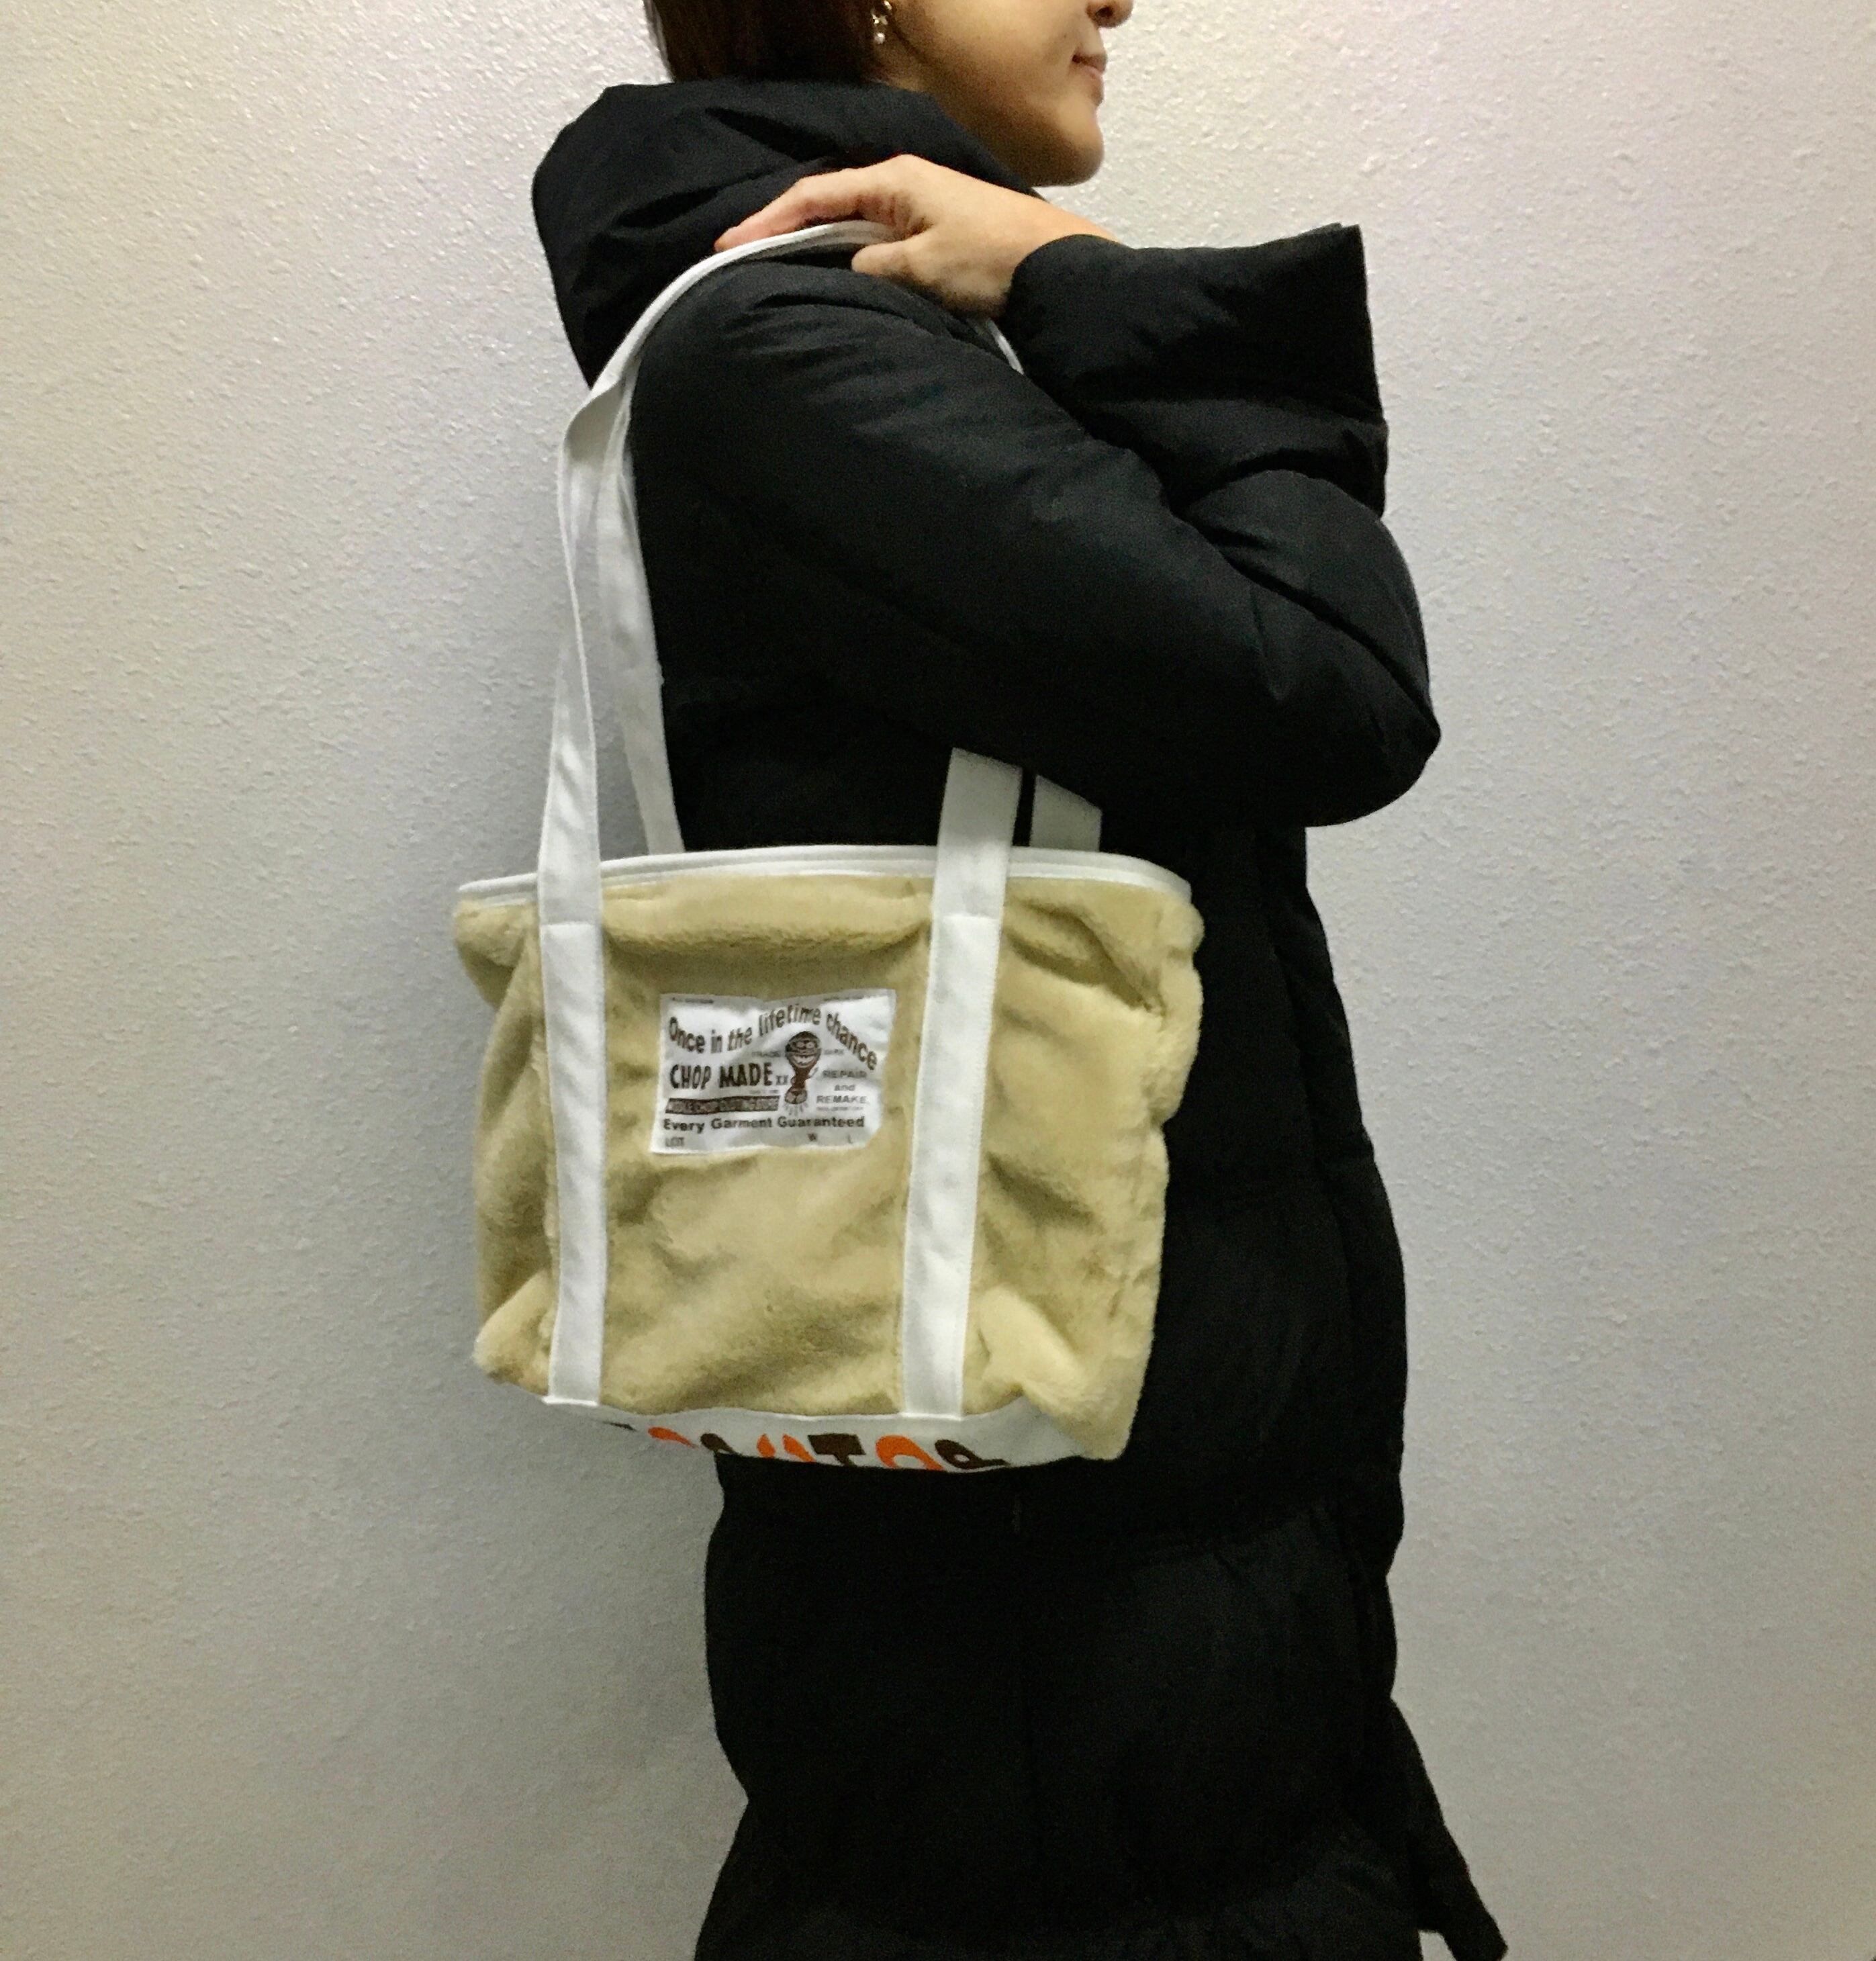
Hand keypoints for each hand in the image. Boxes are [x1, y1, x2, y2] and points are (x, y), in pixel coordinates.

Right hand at [712, 153, 1121, 317]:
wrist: (1056, 268)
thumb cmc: (992, 260)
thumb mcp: (922, 267)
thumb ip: (873, 265)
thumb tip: (849, 267)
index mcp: (893, 180)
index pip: (813, 194)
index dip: (768, 220)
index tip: (731, 243)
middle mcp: (901, 184)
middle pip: (824, 203)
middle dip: (781, 228)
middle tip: (737, 254)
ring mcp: (916, 207)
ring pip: (847, 222)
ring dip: (811, 243)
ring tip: (770, 266)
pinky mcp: (930, 233)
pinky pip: (871, 239)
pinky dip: (842, 254)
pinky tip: (826, 273)